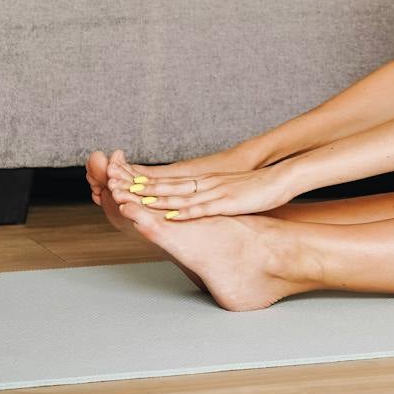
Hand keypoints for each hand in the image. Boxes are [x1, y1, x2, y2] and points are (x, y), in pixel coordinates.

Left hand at [106, 155, 296, 220]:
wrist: (282, 178)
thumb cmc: (256, 188)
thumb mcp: (224, 191)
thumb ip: (206, 196)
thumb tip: (188, 206)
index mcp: (202, 181)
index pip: (166, 181)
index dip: (141, 182)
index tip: (117, 183)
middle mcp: (204, 183)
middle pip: (165, 185)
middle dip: (137, 187)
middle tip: (111, 186)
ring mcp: (215, 191)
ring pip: (179, 195)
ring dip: (153, 198)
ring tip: (130, 199)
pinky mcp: (228, 201)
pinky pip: (203, 207)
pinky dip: (185, 211)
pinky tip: (170, 215)